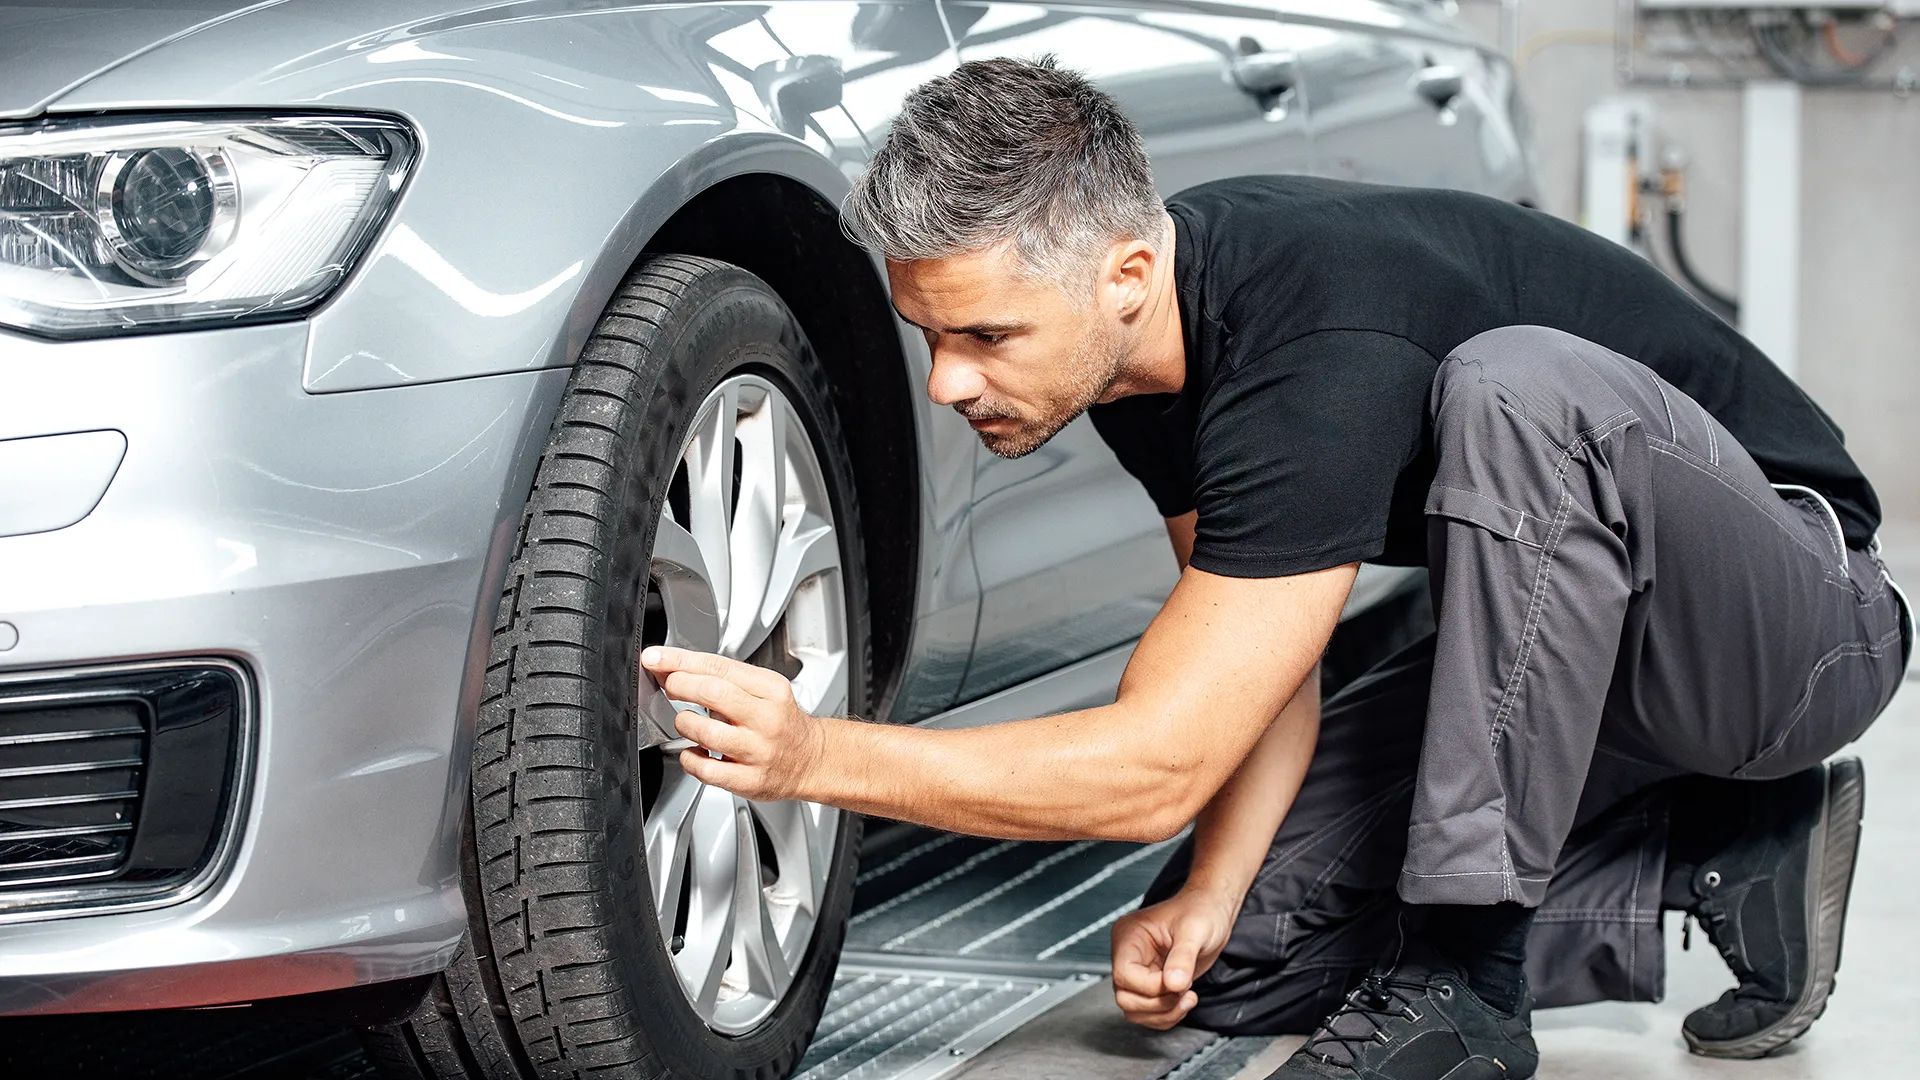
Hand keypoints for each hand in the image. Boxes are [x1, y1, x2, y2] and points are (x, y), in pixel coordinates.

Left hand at [637, 645, 826, 801]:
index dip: (680, 661)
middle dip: (680, 685)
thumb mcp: (765, 690)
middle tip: (670, 686)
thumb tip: (675, 668)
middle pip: (714, 693)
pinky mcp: (751, 780)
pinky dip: (690, 759)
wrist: (810, 759)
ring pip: (708, 733)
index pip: (719, 667)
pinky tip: (693, 752)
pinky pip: (708, 770)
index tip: (656, 658)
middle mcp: (767, 719)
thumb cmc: (780, 722)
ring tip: (684, 721)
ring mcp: (759, 751)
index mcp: (771, 689)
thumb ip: (726, 680)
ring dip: (684, 723)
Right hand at [1110, 888, 1236, 1029]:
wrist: (1213, 911)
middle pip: (1126, 998)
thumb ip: (1183, 958)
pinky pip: (1149, 1012)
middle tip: (1184, 991)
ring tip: (1188, 996)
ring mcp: (1139, 971)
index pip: (1125, 975)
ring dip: (1164, 1013)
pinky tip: (1184, 999)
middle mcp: (1128, 955)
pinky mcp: (1151, 983)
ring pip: (1135, 1010)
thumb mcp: (1194, 931)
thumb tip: (1173, 984)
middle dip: (1159, 1004)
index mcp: (1129, 936)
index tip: (1179, 982)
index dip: (1152, 987)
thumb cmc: (1201, 911)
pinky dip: (1167, 1014)